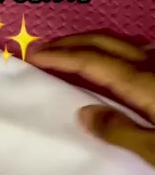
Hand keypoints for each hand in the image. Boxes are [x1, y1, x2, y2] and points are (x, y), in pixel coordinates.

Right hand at [29, 32, 154, 166]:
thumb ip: (120, 131)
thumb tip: (82, 113)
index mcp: (142, 83)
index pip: (92, 61)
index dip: (60, 56)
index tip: (32, 56)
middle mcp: (151, 66)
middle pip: (103, 43)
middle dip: (70, 42)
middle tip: (42, 50)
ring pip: (119, 44)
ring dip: (89, 44)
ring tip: (68, 55)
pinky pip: (133, 54)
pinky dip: (110, 52)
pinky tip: (108, 66)